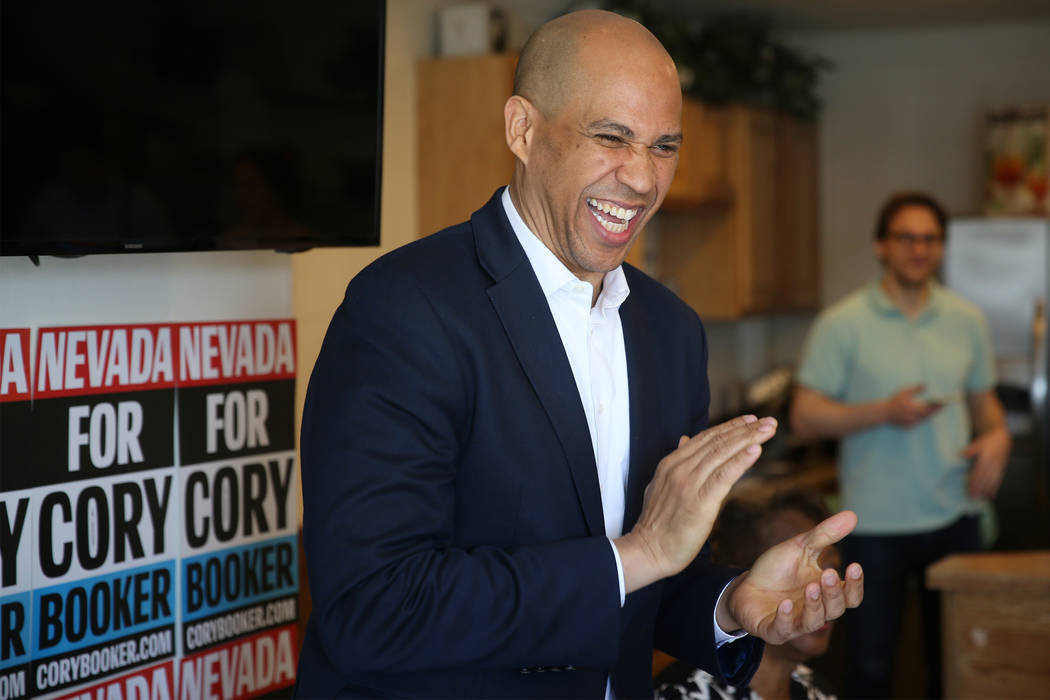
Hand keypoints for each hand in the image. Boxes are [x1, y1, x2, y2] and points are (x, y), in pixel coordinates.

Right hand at [615, 415, 776, 592]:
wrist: (649, 550)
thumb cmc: (658, 523)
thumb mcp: (661, 484)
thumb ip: (677, 462)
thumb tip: (686, 439)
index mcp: (671, 463)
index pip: (705, 438)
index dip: (730, 427)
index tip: (751, 420)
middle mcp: (679, 469)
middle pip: (717, 442)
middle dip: (745, 429)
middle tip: (769, 421)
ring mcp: (688, 484)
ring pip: (722, 454)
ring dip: (749, 439)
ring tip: (769, 430)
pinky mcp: (699, 503)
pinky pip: (723, 476)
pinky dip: (740, 461)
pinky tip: (756, 450)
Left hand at [721, 511, 863, 644]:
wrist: (745, 585)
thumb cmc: (777, 569)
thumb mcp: (800, 548)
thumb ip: (824, 535)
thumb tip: (853, 514)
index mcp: (826, 593)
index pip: (850, 596)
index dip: (855, 584)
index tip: (855, 565)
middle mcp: (815, 611)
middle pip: (835, 609)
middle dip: (833, 592)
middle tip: (828, 572)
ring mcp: (794, 623)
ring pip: (813, 622)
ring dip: (814, 605)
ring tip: (811, 586)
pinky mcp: (773, 630)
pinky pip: (783, 630)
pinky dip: (786, 618)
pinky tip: (785, 604)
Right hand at [886, 384, 940, 426]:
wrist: (883, 413)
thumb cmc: (894, 401)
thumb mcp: (904, 391)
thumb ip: (916, 388)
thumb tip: (927, 384)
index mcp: (914, 409)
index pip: (931, 408)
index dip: (938, 406)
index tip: (944, 402)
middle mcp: (914, 418)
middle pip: (929, 415)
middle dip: (936, 410)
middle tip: (942, 406)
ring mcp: (911, 424)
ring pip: (924, 420)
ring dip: (930, 415)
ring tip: (936, 410)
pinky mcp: (908, 428)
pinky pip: (918, 423)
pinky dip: (922, 419)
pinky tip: (925, 415)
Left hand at [963, 426, 1010, 498]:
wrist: (1003, 437)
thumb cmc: (988, 441)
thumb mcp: (979, 442)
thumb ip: (971, 450)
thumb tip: (961, 455)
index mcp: (987, 457)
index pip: (979, 472)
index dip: (974, 481)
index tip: (969, 489)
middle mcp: (994, 464)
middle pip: (985, 478)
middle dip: (979, 488)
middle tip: (973, 497)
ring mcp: (999, 467)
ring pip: (993, 480)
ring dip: (987, 490)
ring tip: (981, 498)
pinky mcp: (1002, 469)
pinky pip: (999, 480)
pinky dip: (995, 488)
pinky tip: (992, 495)